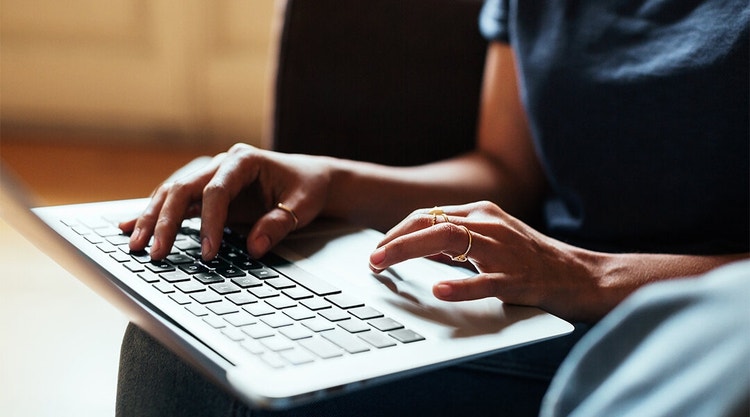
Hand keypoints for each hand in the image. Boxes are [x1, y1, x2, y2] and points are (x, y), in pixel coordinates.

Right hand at [119, 143, 330, 259]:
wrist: (309, 177)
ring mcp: (209, 174)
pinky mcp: (204, 190)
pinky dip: (153, 215)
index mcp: (243, 160)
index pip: (216, 191)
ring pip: (171, 193)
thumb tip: (254, 248)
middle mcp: (220, 163)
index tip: (209, 254)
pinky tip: (128, 227)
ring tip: (134, 244)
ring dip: (151, 219)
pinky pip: (174, 202)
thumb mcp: (302, 206)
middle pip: (183, 189)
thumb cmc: (306, 188)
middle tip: (155, 252)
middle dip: (165, 221)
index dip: (210, 223)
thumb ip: (279, 224)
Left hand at [368, 201, 598, 319]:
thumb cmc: (532, 261)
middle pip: (431, 222)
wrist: (580, 276)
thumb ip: (459, 239)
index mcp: (482, 213)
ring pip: (448, 241)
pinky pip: (485, 281)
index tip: (378, 249)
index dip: (398, 231)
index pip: (429, 215)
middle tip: (371, 259)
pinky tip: (439, 291)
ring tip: (383, 265)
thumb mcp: (492, 240)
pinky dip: (460, 286)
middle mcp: (489, 224)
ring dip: (409, 252)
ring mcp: (503, 250)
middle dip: (395, 240)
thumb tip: (417, 247)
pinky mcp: (517, 278)